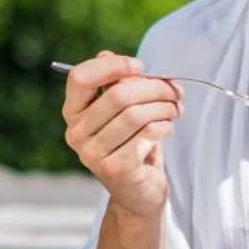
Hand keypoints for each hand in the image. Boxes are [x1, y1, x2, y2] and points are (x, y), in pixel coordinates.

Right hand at [61, 50, 181, 220]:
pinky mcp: (115, 169)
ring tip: (176, 108)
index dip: (113, 66)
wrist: (138, 193)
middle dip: (154, 87)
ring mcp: (93, 154)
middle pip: (118, 94)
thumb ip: (116, 82)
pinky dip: (164, 126)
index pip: (80, 77)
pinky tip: (168, 127)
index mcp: (73, 112)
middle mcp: (76, 133)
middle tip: (175, 90)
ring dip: (164, 106)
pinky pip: (146, 134)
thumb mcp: (123, 110)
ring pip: (136, 114)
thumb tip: (107, 55)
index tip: (140, 67)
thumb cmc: (132, 144)